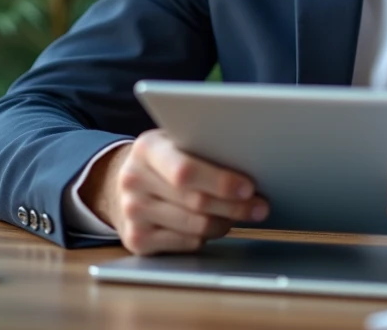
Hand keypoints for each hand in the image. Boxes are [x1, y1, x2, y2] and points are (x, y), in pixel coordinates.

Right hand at [80, 129, 269, 255]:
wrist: (126, 183)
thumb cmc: (166, 161)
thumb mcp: (176, 142)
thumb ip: (202, 148)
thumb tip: (251, 163)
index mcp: (147, 148)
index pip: (185, 170)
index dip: (220, 181)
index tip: (249, 187)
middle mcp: (133, 180)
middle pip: (195, 201)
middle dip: (235, 206)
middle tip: (260, 206)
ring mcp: (132, 212)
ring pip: (195, 226)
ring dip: (226, 222)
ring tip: (243, 214)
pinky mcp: (136, 240)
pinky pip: (186, 243)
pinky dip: (207, 236)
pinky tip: (216, 224)